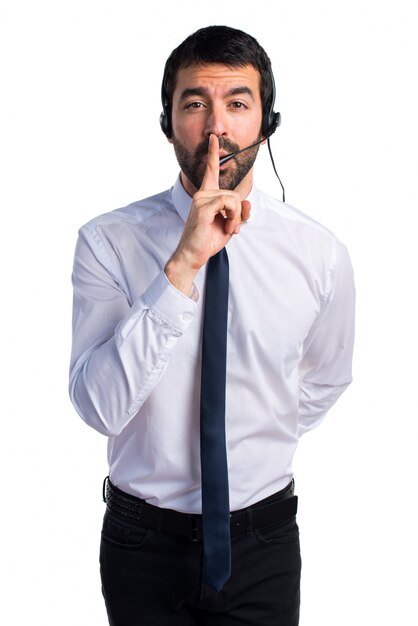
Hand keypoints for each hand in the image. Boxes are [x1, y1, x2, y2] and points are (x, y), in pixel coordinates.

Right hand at [165, 134, 250, 294]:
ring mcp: (201, 199)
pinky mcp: (203, 207)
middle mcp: (202, 194)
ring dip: (236, 216)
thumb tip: (247, 202)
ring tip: (228, 228)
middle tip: (232, 227)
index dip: (213, 154)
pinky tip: (226, 227)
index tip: (214, 138)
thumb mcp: (229, 224)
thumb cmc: (207, 240)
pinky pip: (227, 203)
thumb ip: (239, 212)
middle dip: (239, 212)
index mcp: (206, 195)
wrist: (192, 255)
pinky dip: (232, 217)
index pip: (211, 171)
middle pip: (234, 193)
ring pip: (233, 198)